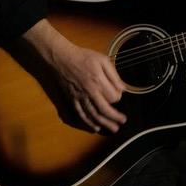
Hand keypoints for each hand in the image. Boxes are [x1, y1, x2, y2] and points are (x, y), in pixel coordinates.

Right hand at [22, 19, 126, 133]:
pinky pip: (81, 114)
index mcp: (98, 81)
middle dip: (115, 118)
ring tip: (113, 129)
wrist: (62, 58)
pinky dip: (88, 123)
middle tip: (123, 122)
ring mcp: (80, 97)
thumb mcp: (102, 59)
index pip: (113, 97)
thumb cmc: (83, 57)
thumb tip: (123, 88)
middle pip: (104, 110)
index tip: (119, 95)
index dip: (118, 98)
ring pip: (93, 115)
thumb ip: (114, 75)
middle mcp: (90, 92)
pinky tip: (95, 127)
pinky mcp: (72, 100)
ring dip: (104, 124)